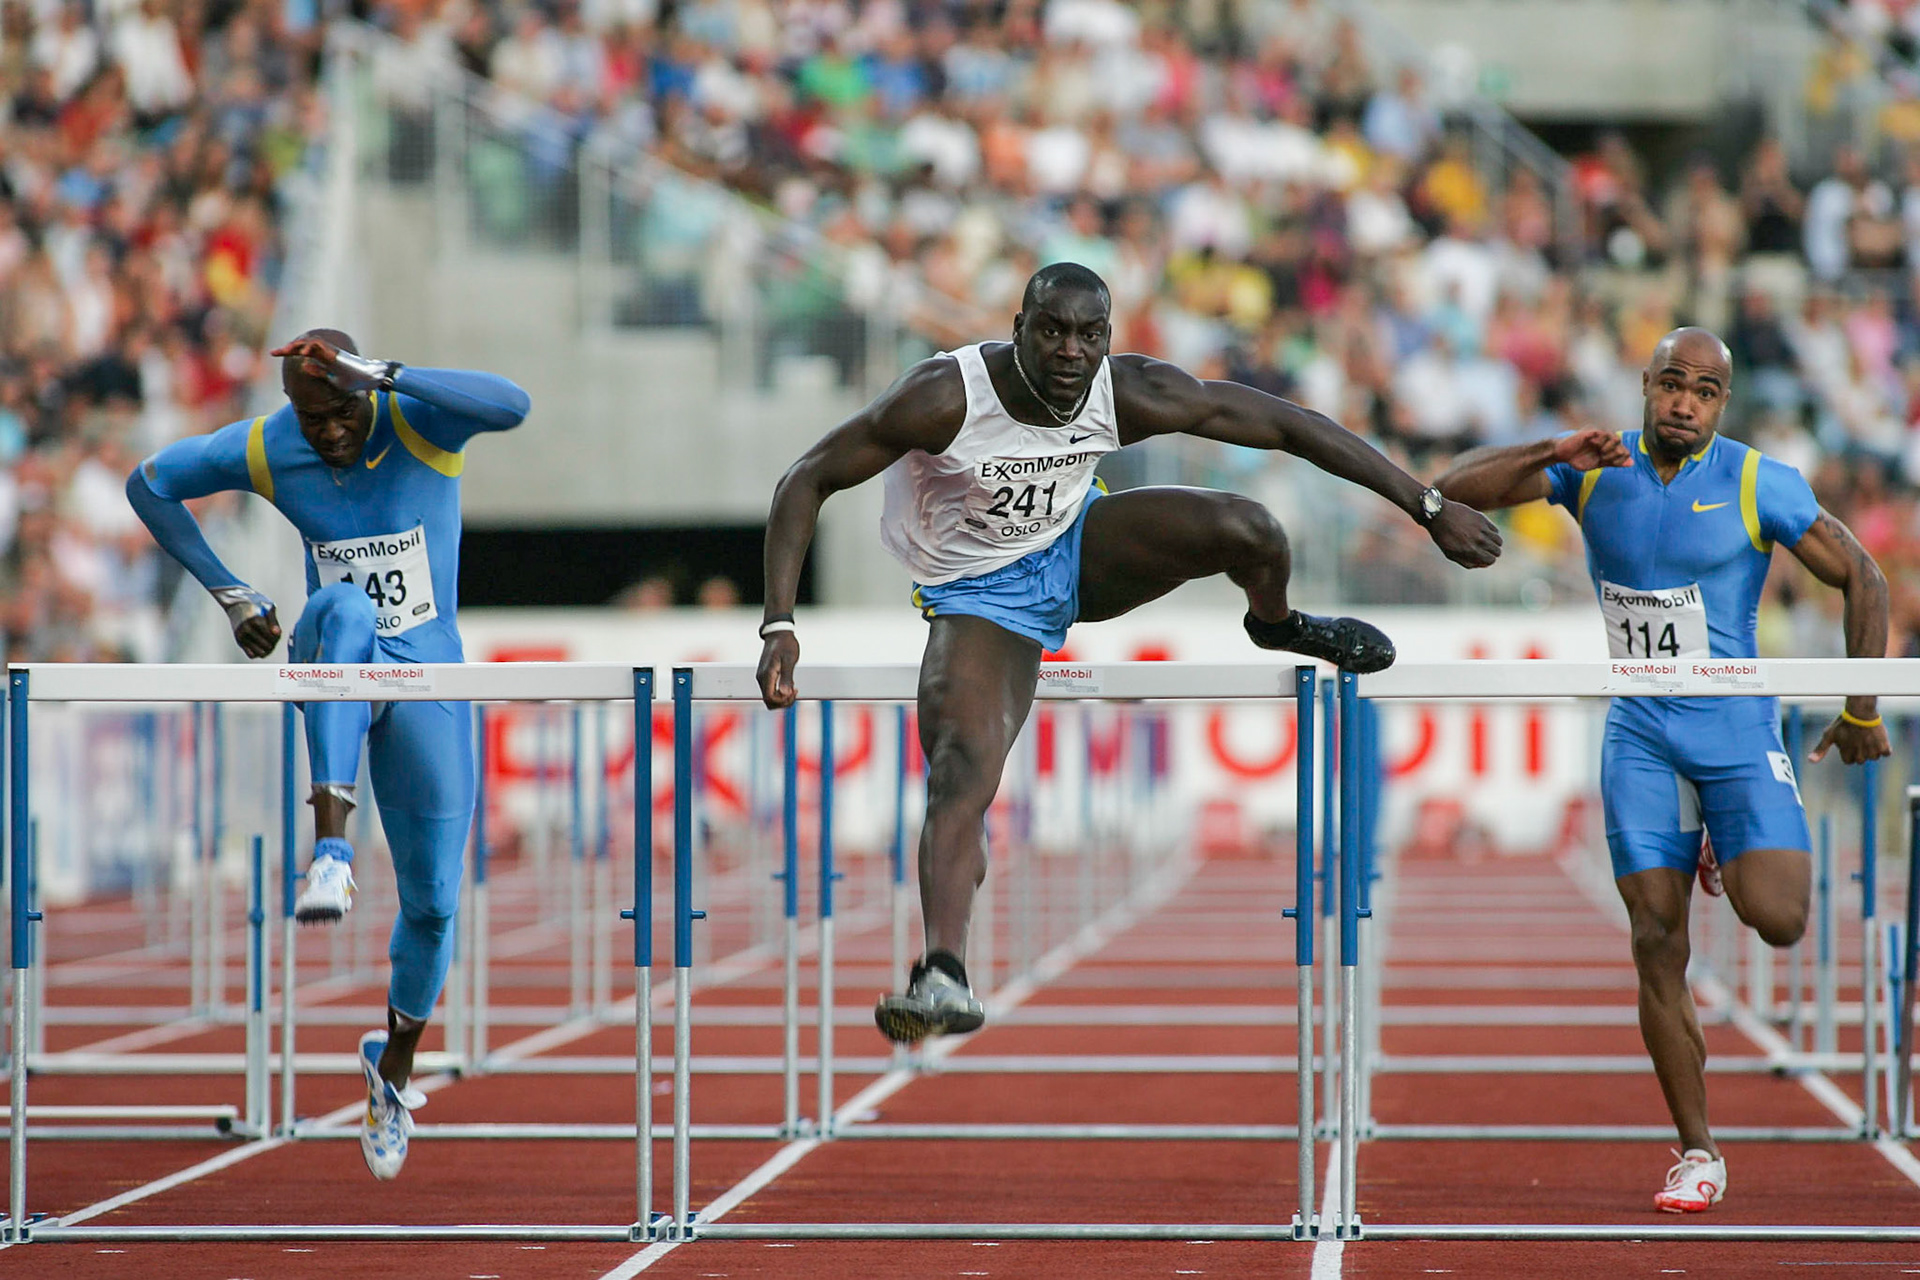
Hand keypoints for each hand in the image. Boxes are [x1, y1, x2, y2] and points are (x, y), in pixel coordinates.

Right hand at [212, 585, 280, 658]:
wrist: (235, 601)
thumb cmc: (255, 603)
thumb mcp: (268, 606)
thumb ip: (274, 621)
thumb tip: (277, 633)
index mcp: (256, 621)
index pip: (272, 638)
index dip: (277, 637)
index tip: (277, 632)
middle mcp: (247, 629)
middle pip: (267, 646)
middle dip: (273, 643)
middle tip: (273, 637)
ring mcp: (242, 636)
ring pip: (260, 653)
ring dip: (266, 650)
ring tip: (267, 642)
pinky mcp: (238, 640)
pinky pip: (251, 654)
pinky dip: (258, 652)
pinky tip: (260, 645)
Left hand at [269, 338, 393, 392]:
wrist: (369, 380)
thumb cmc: (354, 382)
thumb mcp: (332, 380)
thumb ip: (318, 373)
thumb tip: (303, 366)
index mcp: (323, 359)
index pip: (302, 352)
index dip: (288, 352)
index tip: (273, 353)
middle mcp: (325, 353)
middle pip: (303, 346)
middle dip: (287, 349)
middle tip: (274, 352)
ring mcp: (330, 351)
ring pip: (310, 342)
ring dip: (297, 346)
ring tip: (285, 350)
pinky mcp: (335, 352)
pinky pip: (321, 346)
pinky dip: (311, 347)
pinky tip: (303, 353)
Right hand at [757, 632, 798, 708]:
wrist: (778, 634)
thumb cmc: (786, 645)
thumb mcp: (790, 660)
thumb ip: (787, 677)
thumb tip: (785, 693)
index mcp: (767, 674)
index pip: (769, 698)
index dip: (782, 700)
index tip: (794, 690)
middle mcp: (761, 678)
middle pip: (768, 701)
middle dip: (783, 702)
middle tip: (795, 691)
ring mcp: (762, 677)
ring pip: (769, 698)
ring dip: (782, 699)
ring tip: (793, 689)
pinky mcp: (765, 676)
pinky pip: (770, 691)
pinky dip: (780, 693)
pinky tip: (790, 685)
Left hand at [1427, 498, 1502, 568]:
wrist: (1438, 514)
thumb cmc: (1442, 536)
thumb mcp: (1450, 554)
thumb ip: (1467, 562)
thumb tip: (1483, 565)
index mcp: (1471, 551)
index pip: (1491, 560)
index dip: (1488, 560)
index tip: (1484, 557)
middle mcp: (1479, 540)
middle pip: (1497, 551)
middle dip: (1492, 552)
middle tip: (1485, 550)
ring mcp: (1482, 529)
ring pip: (1499, 541)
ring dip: (1493, 543)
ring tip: (1485, 541)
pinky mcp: (1482, 519)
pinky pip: (1495, 530)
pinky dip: (1492, 533)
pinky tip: (1483, 532)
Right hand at [1552, 428, 1631, 471]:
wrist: (1562, 454)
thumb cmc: (1578, 458)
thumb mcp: (1598, 464)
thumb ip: (1614, 462)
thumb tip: (1632, 463)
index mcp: (1609, 447)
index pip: (1624, 451)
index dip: (1619, 459)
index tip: (1608, 463)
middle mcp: (1606, 439)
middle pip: (1621, 444)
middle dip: (1613, 454)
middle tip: (1603, 458)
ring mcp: (1599, 434)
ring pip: (1615, 438)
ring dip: (1609, 448)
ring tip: (1600, 452)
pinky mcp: (1591, 431)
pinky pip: (1603, 433)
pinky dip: (1601, 441)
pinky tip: (1593, 445)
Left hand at [1810, 713, 1891, 765]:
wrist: (1860, 712)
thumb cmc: (1843, 723)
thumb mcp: (1829, 735)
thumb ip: (1820, 749)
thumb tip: (1810, 761)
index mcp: (1846, 754)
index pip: (1849, 761)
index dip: (1849, 752)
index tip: (1850, 741)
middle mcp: (1860, 755)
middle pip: (1861, 760)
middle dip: (1860, 751)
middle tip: (1859, 738)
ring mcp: (1872, 751)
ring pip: (1874, 757)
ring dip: (1872, 749)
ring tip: (1868, 737)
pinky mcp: (1884, 746)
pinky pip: (1887, 753)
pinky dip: (1884, 747)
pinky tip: (1878, 739)